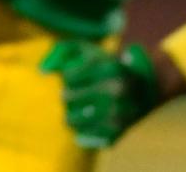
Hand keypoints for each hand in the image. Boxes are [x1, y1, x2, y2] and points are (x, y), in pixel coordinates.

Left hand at [40, 40, 159, 147]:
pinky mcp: (117, 131)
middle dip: (66, 95)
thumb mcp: (84, 49)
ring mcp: (117, 112)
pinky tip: (84, 121)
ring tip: (76, 108)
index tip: (74, 77)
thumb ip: (59, 52)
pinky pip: (84, 135)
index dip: (66, 77)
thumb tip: (42, 71)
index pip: (68, 76)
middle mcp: (115, 89)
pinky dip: (80, 128)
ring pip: (72, 119)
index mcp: (108, 66)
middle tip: (73, 94)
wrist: (143, 87)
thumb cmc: (103, 64)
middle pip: (67, 98)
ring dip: (69, 113)